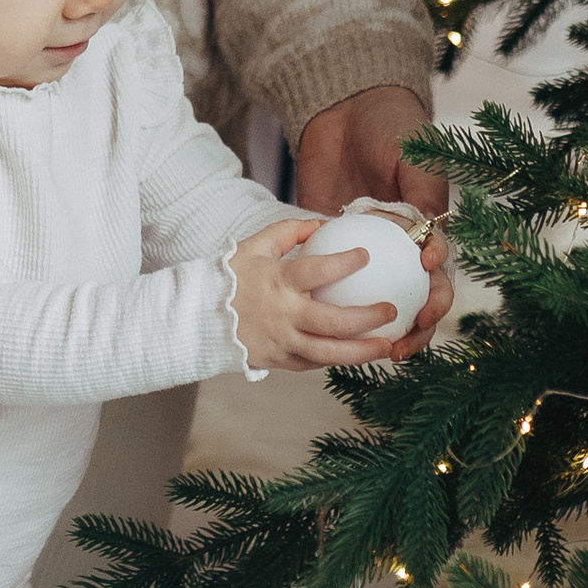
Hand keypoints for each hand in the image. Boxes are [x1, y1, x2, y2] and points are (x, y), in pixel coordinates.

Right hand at [229, 217, 404, 374]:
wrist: (196, 318)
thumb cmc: (227, 278)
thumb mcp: (254, 246)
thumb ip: (289, 231)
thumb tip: (323, 224)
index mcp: (277, 281)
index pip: (318, 271)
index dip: (345, 262)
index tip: (366, 255)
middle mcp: (282, 314)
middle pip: (332, 321)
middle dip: (366, 317)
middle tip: (390, 310)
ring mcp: (281, 341)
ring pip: (328, 353)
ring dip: (361, 351)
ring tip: (386, 346)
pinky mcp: (277, 361)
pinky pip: (312, 363)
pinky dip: (335, 359)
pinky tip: (355, 354)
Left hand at [292, 84, 453, 358]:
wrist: (346, 103)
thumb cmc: (392, 127)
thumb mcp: (418, 159)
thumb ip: (427, 200)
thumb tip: (434, 250)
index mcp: (425, 230)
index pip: (436, 277)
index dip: (436, 300)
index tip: (423, 312)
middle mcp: (396, 244)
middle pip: (406, 297)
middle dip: (409, 329)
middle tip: (396, 346)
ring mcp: (362, 244)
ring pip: (367, 294)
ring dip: (366, 324)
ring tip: (359, 347)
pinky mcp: (327, 236)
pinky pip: (328, 271)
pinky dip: (325, 294)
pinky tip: (315, 315)